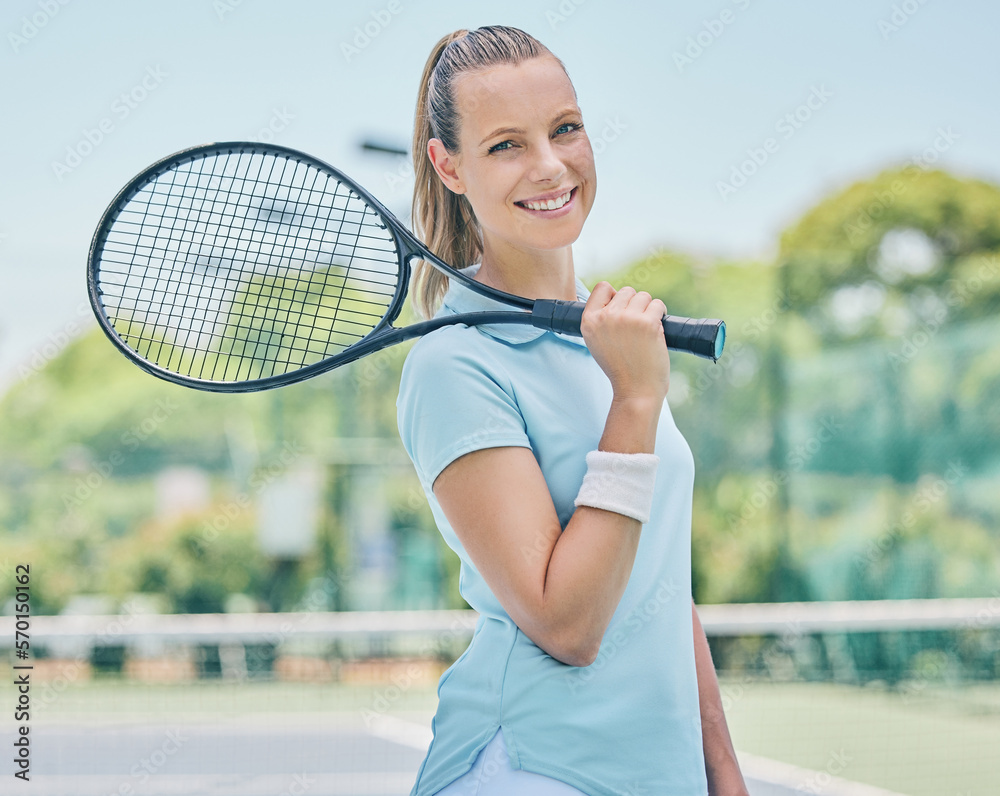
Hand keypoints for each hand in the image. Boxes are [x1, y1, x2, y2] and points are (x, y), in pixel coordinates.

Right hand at [581, 281, 669, 401]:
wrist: (635, 390)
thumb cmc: (620, 368)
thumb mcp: (598, 342)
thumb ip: (602, 319)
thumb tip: (616, 295)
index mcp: (589, 321)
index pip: (602, 287)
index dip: (614, 295)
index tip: (621, 311)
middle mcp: (606, 317)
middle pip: (626, 291)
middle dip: (634, 305)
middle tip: (636, 327)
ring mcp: (627, 319)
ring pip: (643, 296)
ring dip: (648, 309)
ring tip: (645, 330)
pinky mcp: (648, 323)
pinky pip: (658, 305)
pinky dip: (660, 314)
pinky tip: (656, 330)